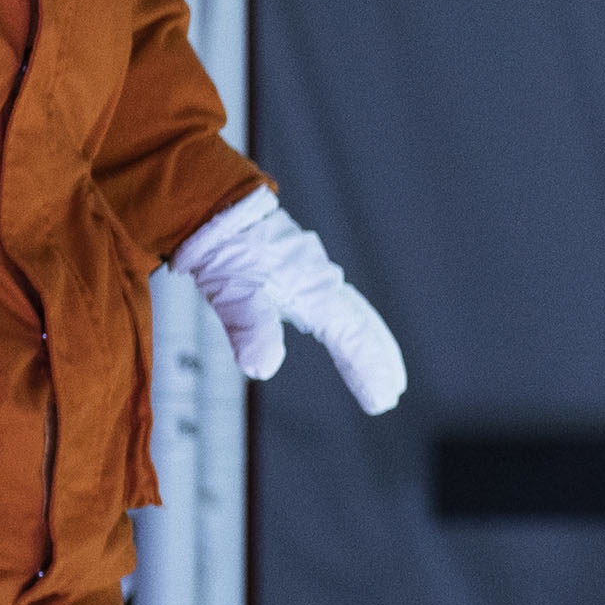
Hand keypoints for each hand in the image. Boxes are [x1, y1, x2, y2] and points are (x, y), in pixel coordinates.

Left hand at [174, 188, 409, 411]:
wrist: (210, 202)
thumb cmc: (222, 244)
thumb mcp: (232, 287)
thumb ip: (250, 326)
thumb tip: (263, 368)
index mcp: (312, 288)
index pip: (350, 337)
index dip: (367, 370)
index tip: (382, 402)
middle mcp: (318, 280)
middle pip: (361, 322)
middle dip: (378, 356)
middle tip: (394, 389)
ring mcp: (308, 273)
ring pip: (351, 310)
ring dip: (368, 339)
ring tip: (380, 364)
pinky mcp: (294, 269)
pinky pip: (332, 301)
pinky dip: (347, 321)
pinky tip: (335, 326)